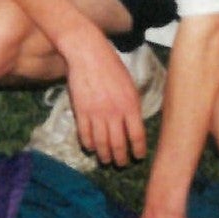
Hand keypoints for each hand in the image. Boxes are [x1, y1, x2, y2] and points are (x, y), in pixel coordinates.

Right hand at [62, 31, 146, 167]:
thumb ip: (132, 107)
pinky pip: (84, 134)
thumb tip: (134, 125)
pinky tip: (91, 148)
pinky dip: (88, 144)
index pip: (137, 136)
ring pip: (101, 143)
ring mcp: (96, 113)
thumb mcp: (130, 85)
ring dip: (104, 156)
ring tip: (106, 160)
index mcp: (130, 106)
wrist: (88, 53)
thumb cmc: (111, 66)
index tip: (138, 157)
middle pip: (118, 144)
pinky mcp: (80, 111)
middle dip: (121, 158)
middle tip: (121, 163)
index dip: (138, 150)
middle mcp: (114, 113)